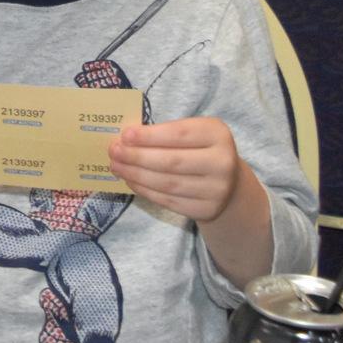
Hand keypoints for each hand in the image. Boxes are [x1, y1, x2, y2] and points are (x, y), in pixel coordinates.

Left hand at [107, 117, 244, 221]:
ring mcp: (216, 190)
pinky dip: (145, 190)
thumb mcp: (193, 133)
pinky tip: (131, 180)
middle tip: (114, 151)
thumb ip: (165, 133)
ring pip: (167, 183)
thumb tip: (125, 140)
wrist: (228, 182)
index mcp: (217, 135)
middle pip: (171, 161)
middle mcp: (222, 163)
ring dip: (136, 174)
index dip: (150, 136)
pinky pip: (168, 200)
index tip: (125, 135)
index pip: (179, 134)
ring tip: (116, 166)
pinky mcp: (206, 209)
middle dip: (137, 156)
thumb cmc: (200, 149)